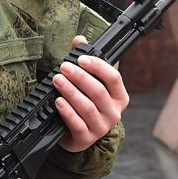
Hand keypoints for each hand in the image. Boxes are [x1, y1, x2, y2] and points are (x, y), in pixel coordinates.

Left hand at [54, 35, 128, 152]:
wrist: (78, 134)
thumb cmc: (86, 104)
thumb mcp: (88, 84)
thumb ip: (84, 61)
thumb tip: (79, 40)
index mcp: (119, 97)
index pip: (114, 78)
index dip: (98, 66)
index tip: (81, 58)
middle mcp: (114, 113)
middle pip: (98, 92)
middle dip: (80, 77)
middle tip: (64, 67)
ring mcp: (101, 127)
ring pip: (87, 107)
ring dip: (71, 92)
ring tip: (57, 81)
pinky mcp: (86, 139)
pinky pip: (77, 124)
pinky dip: (67, 112)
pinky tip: (58, 101)